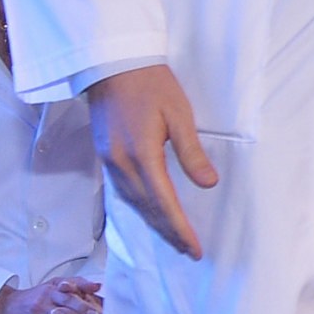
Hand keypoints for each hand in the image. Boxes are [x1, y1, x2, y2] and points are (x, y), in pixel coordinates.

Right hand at [89, 66, 218, 262]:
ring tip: (173, 238)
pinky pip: (123, 190)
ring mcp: (109, 160)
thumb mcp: (179, 113)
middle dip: (168, 232)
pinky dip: (139, 207)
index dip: (180, 229)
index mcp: (142, 155)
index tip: (195, 249)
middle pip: (147, 209)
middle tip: (189, 251)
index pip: (164, 203)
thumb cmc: (150, 83)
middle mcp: (121, 164)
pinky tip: (149, 212)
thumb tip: (209, 184)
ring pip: (133, 202)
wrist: (111, 62)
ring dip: (153, 222)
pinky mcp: (105, 153)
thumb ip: (191, 151)